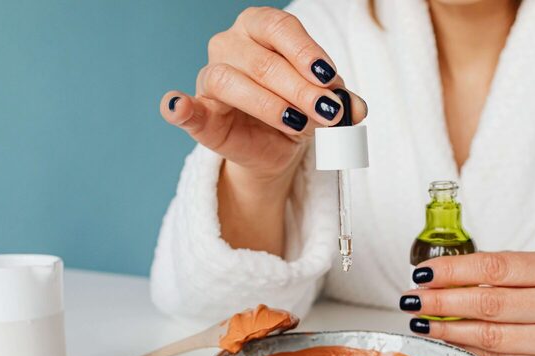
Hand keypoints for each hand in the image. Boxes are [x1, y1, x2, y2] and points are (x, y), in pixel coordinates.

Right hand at [159, 7, 366, 184]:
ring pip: (230, 80)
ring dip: (268, 105)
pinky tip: (178, 107)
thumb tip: (355, 108)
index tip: (330, 80)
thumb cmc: (300, 110)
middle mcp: (231, 45)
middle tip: (328, 113)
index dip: (306, 53)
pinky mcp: (201, 114)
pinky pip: (186, 109)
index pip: (280, 28)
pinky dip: (179, 107)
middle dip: (300, 89)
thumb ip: (340, 101)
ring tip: (297, 124)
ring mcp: (210, 78)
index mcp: (261, 29)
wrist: (278, 148)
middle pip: (262, 60)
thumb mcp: (326, 104)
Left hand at [401, 251, 534, 355]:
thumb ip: (496, 273)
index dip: (452, 271)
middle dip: (442, 302)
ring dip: (447, 330)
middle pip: (489, 304)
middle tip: (412, 300)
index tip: (422, 273)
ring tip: (422, 322)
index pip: (494, 268)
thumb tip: (435, 279)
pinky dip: (468, 349)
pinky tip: (449, 340)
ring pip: (490, 336)